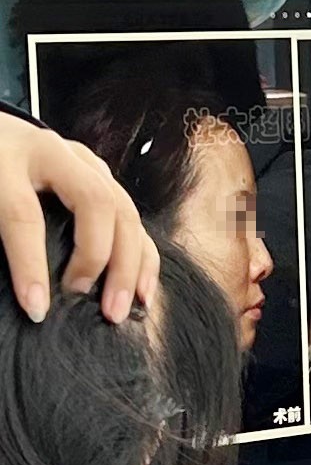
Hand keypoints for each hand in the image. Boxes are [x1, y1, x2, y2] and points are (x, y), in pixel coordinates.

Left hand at [0, 113, 158, 322]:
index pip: (24, 214)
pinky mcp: (104, 177)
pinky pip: (133, 217)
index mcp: (7, 159)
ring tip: (123, 308)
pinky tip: (144, 289)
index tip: (37, 309)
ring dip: (131, 264)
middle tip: (97, 307)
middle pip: (96, 203)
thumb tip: (16, 286)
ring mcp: (87, 163)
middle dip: (100, 260)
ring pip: (125, 210)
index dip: (31, 264)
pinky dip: (143, 255)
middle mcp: (56, 154)